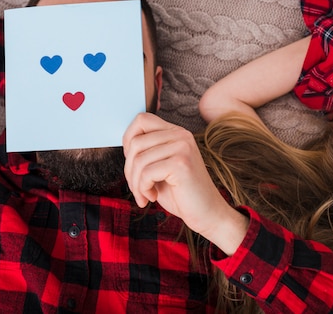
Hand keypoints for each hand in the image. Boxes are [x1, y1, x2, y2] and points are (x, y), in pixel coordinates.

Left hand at [122, 113, 248, 254]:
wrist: (207, 213)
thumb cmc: (181, 193)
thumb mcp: (161, 167)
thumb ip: (147, 152)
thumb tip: (126, 145)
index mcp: (176, 132)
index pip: (141, 120)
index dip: (128, 140)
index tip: (134, 164)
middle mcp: (181, 135)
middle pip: (135, 142)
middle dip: (129, 169)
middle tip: (137, 188)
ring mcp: (182, 147)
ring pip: (139, 159)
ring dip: (135, 183)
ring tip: (144, 195)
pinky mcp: (181, 163)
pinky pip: (146, 173)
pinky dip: (143, 189)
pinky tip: (152, 197)